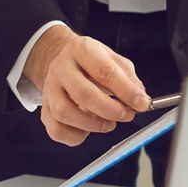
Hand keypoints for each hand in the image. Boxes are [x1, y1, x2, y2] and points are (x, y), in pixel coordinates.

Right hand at [24, 26, 152, 146]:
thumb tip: (140, 101)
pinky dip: (76, 136)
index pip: (104, 71)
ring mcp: (49, 89)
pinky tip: (88, 129)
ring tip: (109, 123)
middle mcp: (60, 67)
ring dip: (93, 124)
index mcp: (80, 49)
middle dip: (110, 110)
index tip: (143, 104)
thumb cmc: (93, 64)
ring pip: (65, 113)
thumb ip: (129, 79)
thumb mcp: (113, 60)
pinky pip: (56, 130)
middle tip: (127, 115)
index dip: (126, 91)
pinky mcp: (44, 110)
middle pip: (82, 93)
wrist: (63, 62)